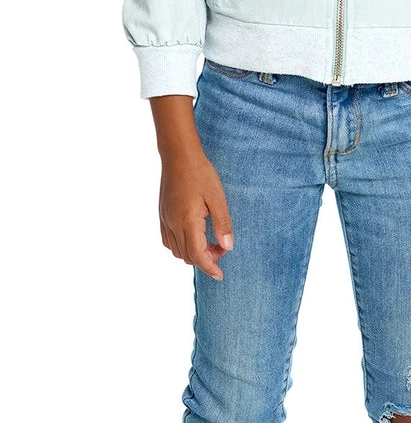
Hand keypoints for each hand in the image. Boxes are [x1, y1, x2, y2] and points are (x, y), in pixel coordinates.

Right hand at [159, 150, 233, 279]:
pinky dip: (181, 245)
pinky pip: (168, 240)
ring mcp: (165, 220)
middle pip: (187, 256)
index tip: (220, 276)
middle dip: (205, 259)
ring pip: (177, 251)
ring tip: (210, 241)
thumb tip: (228, 247)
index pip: (197, 255)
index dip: (210, 268)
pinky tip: (193, 235)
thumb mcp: (217, 197)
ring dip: (193, 253)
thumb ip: (222, 223)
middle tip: (221, 248)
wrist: (178, 155)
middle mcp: (173, 224)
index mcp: (187, 221)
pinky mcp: (162, 214)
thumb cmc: (200, 173)